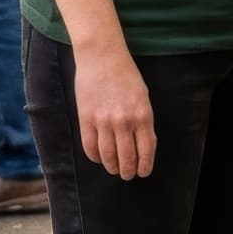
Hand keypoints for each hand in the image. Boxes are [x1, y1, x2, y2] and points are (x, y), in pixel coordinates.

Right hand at [74, 43, 157, 178]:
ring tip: (114, 170)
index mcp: (143, 115)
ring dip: (112, 167)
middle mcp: (124, 121)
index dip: (145, 165)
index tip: (143, 172)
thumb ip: (142, 120)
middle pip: (127, 157)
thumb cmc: (126, 75)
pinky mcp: (86, 119)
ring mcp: (104, 121)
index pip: (146, 149)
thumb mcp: (143, 97)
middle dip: (128, 170)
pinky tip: (99, 159)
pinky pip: (90, 146)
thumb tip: (140, 143)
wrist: (102, 58)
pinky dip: (95, 157)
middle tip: (127, 175)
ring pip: (108, 155)